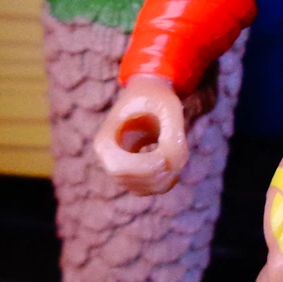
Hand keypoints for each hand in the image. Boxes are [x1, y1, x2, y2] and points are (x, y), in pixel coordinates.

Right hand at [93, 74, 187, 194]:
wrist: (150, 92)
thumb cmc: (157, 96)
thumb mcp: (169, 106)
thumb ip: (173, 134)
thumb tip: (171, 163)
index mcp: (106, 140)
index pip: (119, 169)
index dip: (144, 168)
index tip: (164, 156)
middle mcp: (109, 158)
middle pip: (131, 182)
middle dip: (158, 173)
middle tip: (176, 153)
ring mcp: (120, 167)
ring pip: (140, 189)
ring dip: (164, 178)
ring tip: (176, 155)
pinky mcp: (134, 171)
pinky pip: (147, 188)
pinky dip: (164, 182)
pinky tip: (174, 164)